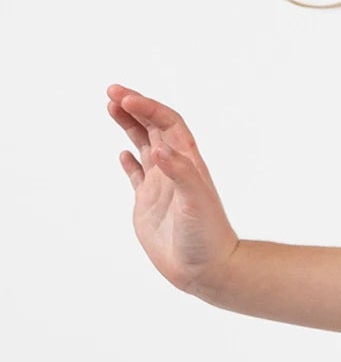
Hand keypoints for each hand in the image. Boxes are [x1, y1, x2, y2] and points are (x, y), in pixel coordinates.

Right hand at [107, 85, 239, 296]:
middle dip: (134, 107)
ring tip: (111, 106)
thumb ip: (179, 173)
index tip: (125, 98)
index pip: (167, 124)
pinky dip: (129, 162)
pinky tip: (122, 153)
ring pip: (143, 146)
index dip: (148, 108)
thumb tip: (159, 149)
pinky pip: (137, 176)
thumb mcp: (195, 202)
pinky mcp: (149, 204)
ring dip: (129, 125)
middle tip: (111, 91)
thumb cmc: (208, 237)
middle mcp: (174, 170)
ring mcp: (161, 186)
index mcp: (188, 164)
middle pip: (154, 128)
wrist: (207, 270)